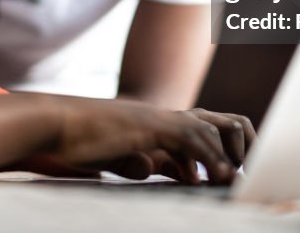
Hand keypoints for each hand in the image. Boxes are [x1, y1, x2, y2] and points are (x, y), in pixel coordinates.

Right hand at [49, 98, 254, 183]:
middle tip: (244, 177)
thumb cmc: (81, 140)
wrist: (55, 124)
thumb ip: (144, 162)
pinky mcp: (148, 127)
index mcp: (162, 123)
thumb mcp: (120, 156)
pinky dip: (202, 160)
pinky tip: (203, 180)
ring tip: (230, 183)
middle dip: (243, 148)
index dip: (229, 149)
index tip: (236, 175)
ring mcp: (158, 119)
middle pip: (224, 122)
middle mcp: (166, 117)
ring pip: (210, 130)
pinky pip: (186, 139)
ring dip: (226, 158)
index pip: (210, 129)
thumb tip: (161, 170)